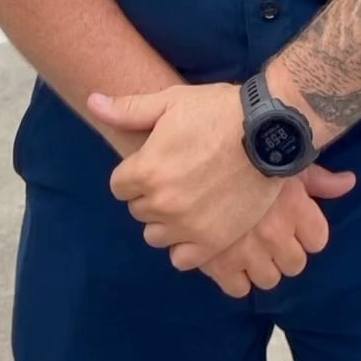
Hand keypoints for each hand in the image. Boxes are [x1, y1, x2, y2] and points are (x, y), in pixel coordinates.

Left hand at [88, 83, 354, 278]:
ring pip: (157, 236)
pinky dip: (186, 245)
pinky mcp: (213, 242)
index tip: (156, 161)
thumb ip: (127, 109)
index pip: (119, 186)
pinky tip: (198, 223)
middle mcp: (162, 203)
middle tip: (177, 175)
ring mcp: (187, 226)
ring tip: (188, 199)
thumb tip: (92, 102)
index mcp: (146, 170)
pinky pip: (182, 259)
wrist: (268, 131)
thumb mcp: (170, 102)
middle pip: (138, 210)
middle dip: (151, 194)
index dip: (136, 172)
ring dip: (166, 220)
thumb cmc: (217, 111)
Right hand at [177, 163, 355, 296]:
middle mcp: (274, 232)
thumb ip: (319, 178)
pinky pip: (237, 288)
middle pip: (295, 264)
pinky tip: (229, 256)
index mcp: (294, 206)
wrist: (198, 145)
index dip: (307, 232)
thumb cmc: (246, 146)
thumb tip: (350, 183)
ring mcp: (245, 250)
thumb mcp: (284, 156)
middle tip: (269, 233)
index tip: (294, 221)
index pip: (318, 240)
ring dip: (260, 265)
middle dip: (284, 251)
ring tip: (249, 245)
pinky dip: (233, 276)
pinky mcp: (216, 262)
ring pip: (268, 278)